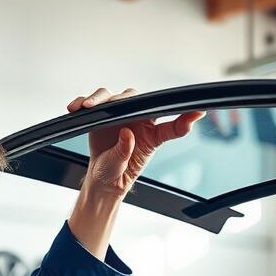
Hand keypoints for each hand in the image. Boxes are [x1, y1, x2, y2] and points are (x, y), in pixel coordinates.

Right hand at [67, 87, 203, 198]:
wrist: (102, 178)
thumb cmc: (118, 172)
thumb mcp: (124, 165)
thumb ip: (126, 151)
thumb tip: (128, 135)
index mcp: (150, 132)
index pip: (169, 122)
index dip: (184, 118)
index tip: (199, 113)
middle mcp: (136, 120)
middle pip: (133, 98)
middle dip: (121, 98)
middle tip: (111, 104)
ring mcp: (118, 116)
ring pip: (111, 97)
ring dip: (98, 99)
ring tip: (88, 107)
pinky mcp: (100, 116)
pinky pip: (92, 104)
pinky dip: (83, 102)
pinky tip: (76, 107)